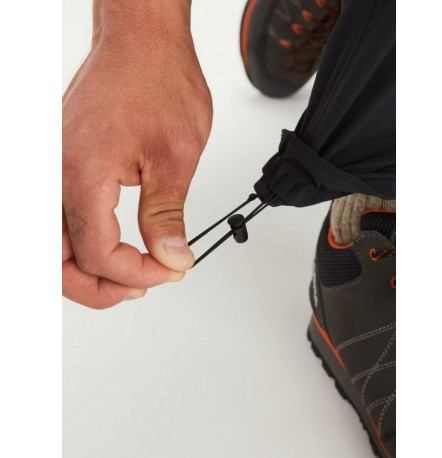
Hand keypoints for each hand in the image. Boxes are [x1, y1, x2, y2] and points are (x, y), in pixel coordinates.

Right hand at [62, 0, 212, 307]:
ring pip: (51, 243)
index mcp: (81, 174)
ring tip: (125, 275)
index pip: (97, 253)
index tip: (171, 271)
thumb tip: (172, 257)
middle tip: (140, 288)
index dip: (137, 272)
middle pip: (55, 261)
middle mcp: (54, 173)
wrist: (141, 42)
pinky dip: (79, 242)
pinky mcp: (60, 162)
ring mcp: (51, 167)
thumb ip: (167, 215)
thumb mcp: (175, 157)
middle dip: (98, 286)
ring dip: (84, 269)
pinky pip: (58, 217)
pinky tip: (109, 245)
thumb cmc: (158, 81)